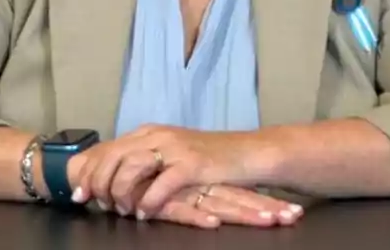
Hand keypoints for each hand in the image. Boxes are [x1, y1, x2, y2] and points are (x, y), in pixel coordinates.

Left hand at [71, 124, 260, 216]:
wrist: (246, 152)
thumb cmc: (207, 158)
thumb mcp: (169, 155)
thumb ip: (143, 162)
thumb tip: (112, 181)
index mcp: (148, 133)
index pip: (107, 148)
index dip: (88, 172)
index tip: (78, 194)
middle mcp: (157, 135)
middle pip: (113, 156)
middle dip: (97, 182)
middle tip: (94, 204)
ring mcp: (174, 148)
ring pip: (131, 167)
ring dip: (120, 191)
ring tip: (121, 209)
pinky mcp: (191, 164)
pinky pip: (161, 184)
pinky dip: (148, 201)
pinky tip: (144, 213)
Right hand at [136, 184, 303, 229]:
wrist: (96, 167)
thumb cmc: (132, 182)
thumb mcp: (167, 189)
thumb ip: (188, 197)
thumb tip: (215, 211)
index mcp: (198, 180)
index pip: (236, 190)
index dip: (263, 200)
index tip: (292, 212)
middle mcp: (192, 182)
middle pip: (234, 195)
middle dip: (264, 206)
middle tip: (294, 215)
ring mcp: (177, 189)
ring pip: (216, 200)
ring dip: (243, 211)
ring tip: (270, 220)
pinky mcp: (157, 198)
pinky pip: (180, 208)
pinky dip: (197, 216)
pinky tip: (214, 223)